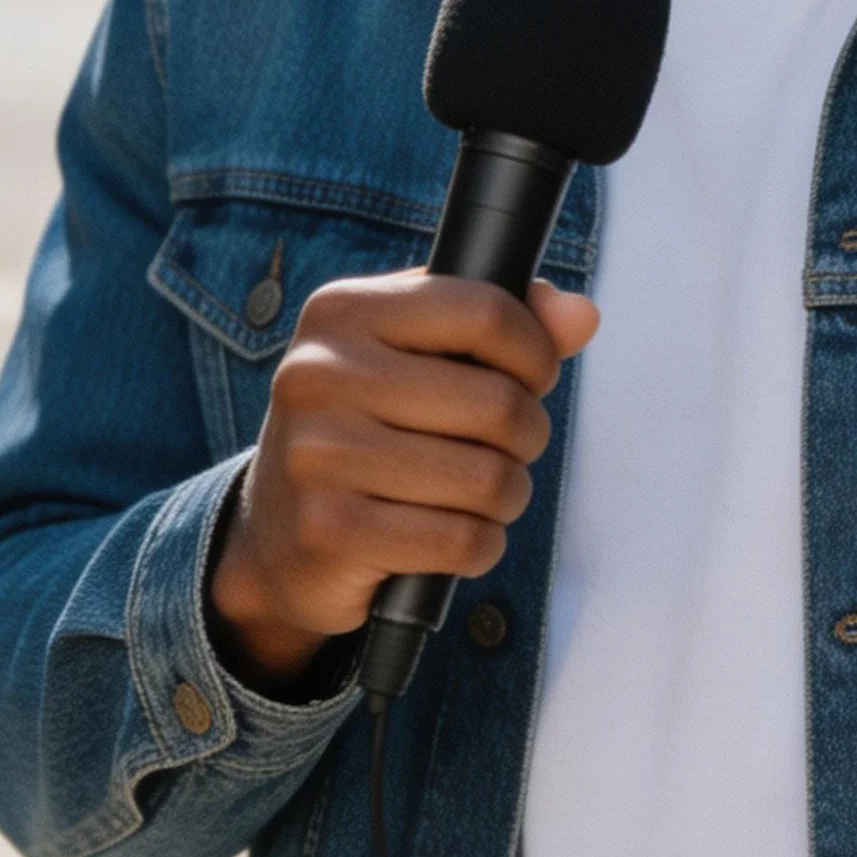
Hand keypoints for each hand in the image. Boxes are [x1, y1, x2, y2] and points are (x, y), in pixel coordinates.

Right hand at [207, 272, 598, 690]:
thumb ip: (502, 327)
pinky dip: (479, 545)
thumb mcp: (416, 356)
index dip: (534, 354)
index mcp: (341, 311)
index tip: (530, 378)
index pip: (485, 311)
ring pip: (488, 479)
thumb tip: (581, 316)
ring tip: (480, 492)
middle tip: (507, 447)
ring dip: (506, 496)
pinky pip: (460, 541)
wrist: (274, 533)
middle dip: (527, 436)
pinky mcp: (328, 531)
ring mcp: (316, 454)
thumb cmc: (365, 427)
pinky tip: (452, 534)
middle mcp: (317, 373)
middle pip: (497, 403)